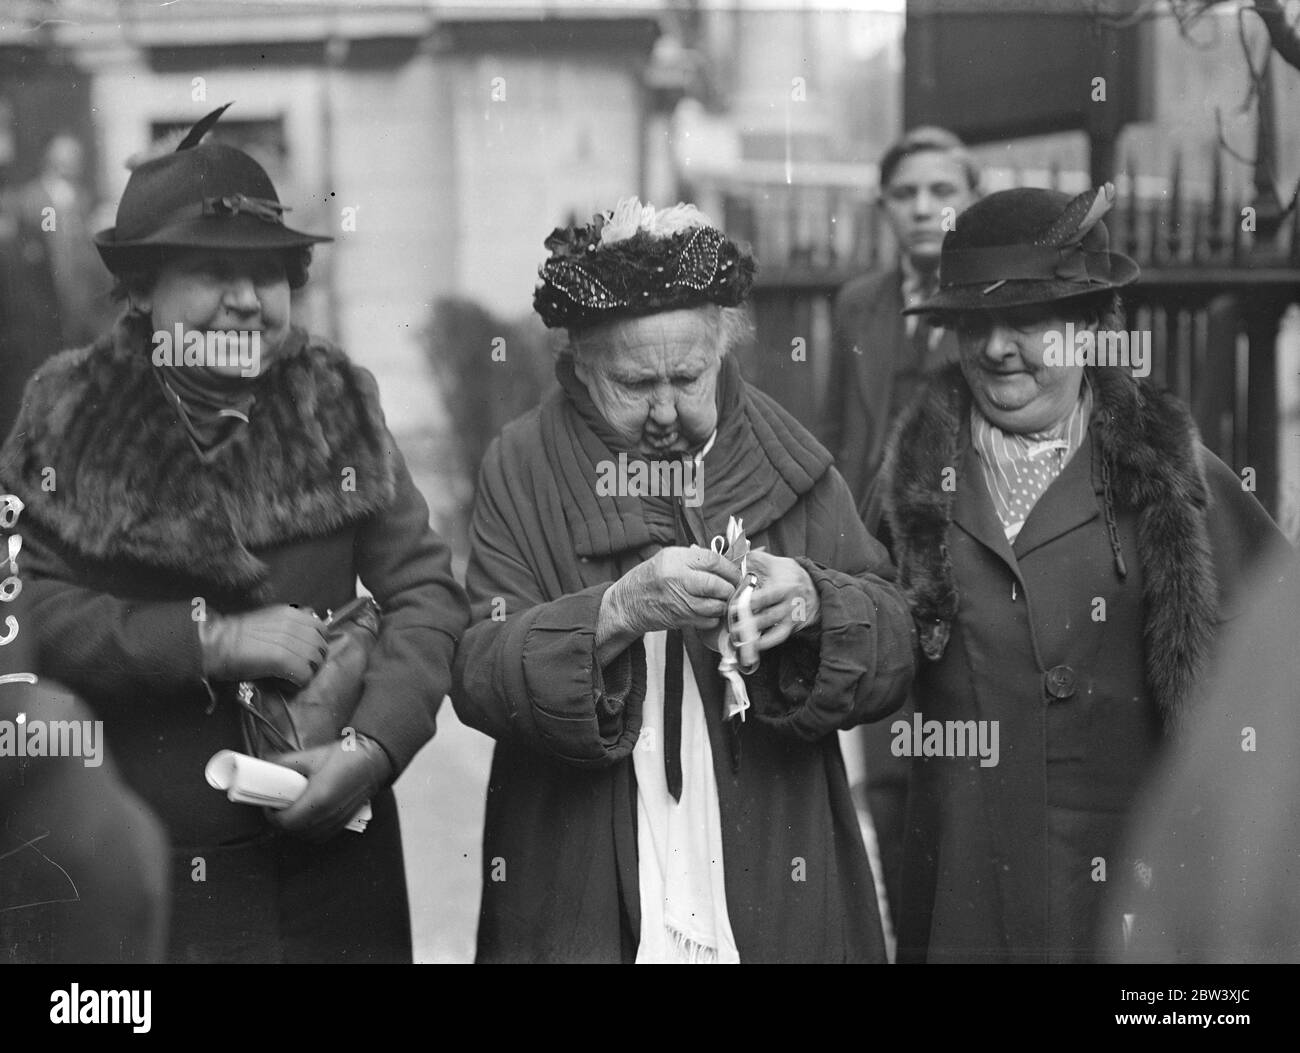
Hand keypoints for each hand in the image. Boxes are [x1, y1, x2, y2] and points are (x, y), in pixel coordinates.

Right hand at [198, 604, 327, 686]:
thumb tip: (304, 637)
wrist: (216, 644)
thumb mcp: (267, 619)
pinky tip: (282, 683)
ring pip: (315, 663)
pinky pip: (304, 677)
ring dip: (305, 673)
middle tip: (297, 670)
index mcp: (291, 613)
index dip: (317, 644)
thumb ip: (288, 624)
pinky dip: (295, 684)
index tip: (305, 655)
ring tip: (287, 677)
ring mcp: (291, 642)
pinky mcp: (284, 660)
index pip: (321, 628)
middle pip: (321, 647)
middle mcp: (294, 624)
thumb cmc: (235, 635)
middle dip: (314, 661)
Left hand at [267, 735, 392, 842]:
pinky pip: (320, 835)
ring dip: (295, 827)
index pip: (285, 821)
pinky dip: (310, 830)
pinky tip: (308, 816)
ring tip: (292, 811)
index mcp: (318, 798)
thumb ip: (285, 762)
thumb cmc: (345, 756)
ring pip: (307, 836)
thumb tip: (267, 765)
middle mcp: (328, 814)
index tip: (269, 805)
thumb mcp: (311, 756)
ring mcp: (337, 820)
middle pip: (294, 831)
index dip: (272, 815)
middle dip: (281, 821)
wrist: (373, 760)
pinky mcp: (344, 822)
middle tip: (277, 806)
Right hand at [606, 545, 742, 637]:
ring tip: (723, 600)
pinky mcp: (679, 618)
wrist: (627, 603)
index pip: (713, 560)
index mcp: (676, 558)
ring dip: (723, 604)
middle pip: (716, 584)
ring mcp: (678, 600)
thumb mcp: (668, 558)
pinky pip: (707, 620)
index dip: (730, 568)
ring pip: (714, 605)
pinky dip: (714, 617)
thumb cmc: (650, 578)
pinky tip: (710, 612)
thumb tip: (725, 563)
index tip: (737, 573)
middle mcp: (677, 578)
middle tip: (734, 589)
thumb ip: (695, 559)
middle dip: (730, 588)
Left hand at [729, 550, 819, 652]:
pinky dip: (767, 643)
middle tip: (733, 627)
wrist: (815, 588)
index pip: (766, 597)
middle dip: (750, 623)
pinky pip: (779, 637)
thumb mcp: (777, 563)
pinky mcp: (792, 627)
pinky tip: (754, 645)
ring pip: (774, 630)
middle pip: (769, 616)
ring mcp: (792, 618)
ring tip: (740, 639)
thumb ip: (756, 558)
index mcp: (785, 587)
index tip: (733, 607)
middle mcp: (790, 604)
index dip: (749, 603)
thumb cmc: (791, 574)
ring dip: (756, 636)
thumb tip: (737, 555)